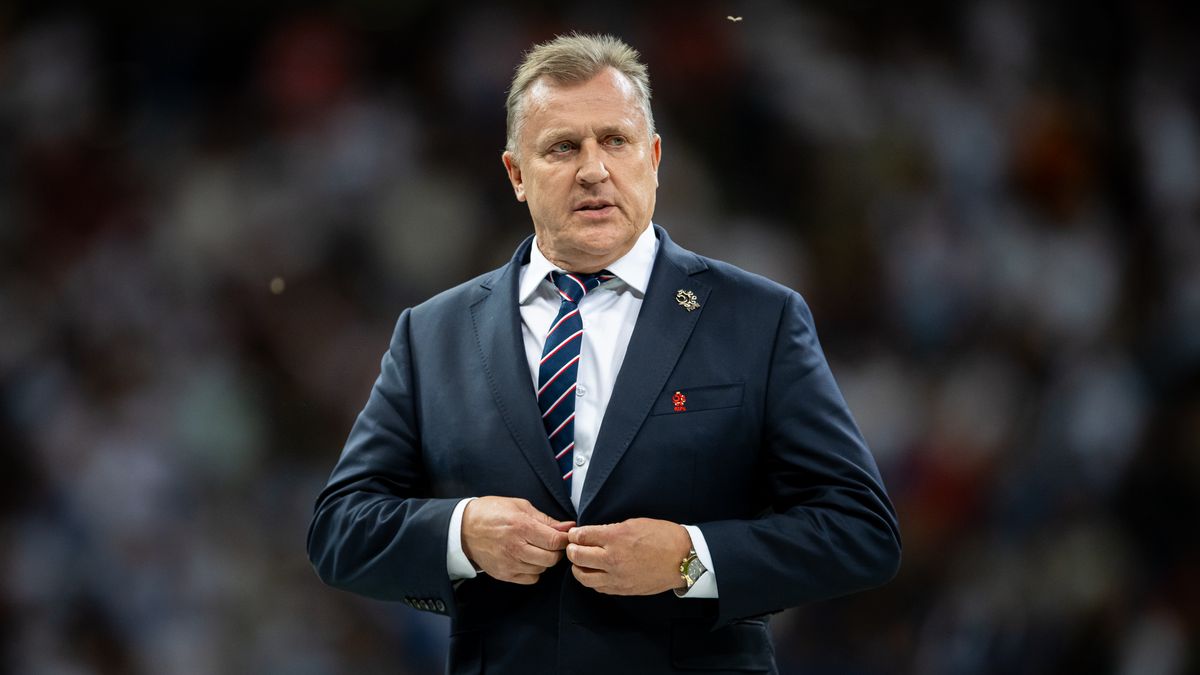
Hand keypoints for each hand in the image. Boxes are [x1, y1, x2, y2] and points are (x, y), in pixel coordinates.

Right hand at [461, 497, 572, 584]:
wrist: (463, 528)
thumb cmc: (492, 512)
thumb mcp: (520, 506)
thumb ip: (545, 519)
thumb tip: (568, 527)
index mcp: (521, 526)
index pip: (555, 541)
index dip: (564, 539)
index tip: (564, 536)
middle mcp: (515, 548)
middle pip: (551, 559)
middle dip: (556, 551)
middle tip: (551, 543)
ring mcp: (509, 564)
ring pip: (542, 569)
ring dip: (544, 560)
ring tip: (535, 548)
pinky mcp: (504, 574)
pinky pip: (531, 579)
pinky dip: (533, 570)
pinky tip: (526, 559)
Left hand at [566, 518, 691, 594]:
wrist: (683, 559)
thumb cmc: (662, 537)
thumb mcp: (634, 523)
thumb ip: (610, 529)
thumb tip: (592, 534)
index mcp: (615, 538)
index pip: (581, 537)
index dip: (574, 534)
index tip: (574, 534)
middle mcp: (613, 559)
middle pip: (576, 557)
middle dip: (571, 550)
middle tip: (574, 546)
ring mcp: (616, 577)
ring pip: (582, 576)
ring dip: (578, 567)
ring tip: (582, 561)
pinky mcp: (622, 589)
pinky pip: (597, 587)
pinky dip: (592, 579)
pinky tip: (596, 572)